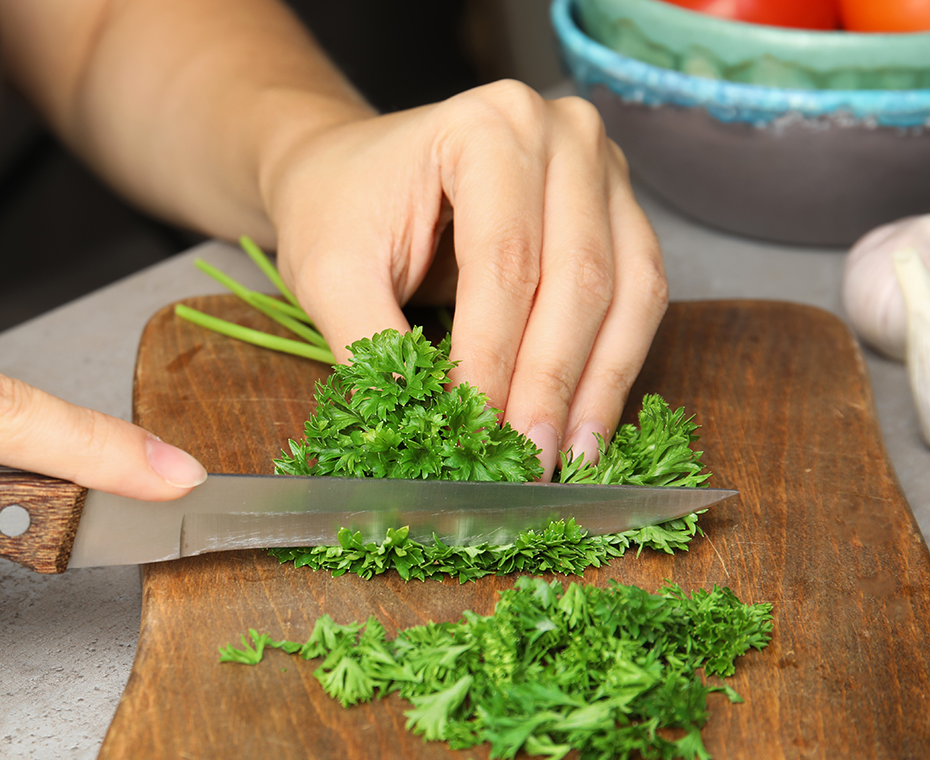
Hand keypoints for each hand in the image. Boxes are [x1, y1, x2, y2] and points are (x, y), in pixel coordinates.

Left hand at [265, 81, 667, 478]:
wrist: (348, 173)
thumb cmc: (339, 210)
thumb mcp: (330, 273)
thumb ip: (373, 346)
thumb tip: (428, 430)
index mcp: (487, 126)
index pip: (504, 259)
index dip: (495, 357)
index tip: (478, 433)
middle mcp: (564, 133)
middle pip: (578, 276)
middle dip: (550, 382)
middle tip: (526, 460)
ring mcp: (603, 168)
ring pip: (627, 292)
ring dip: (597, 386)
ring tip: (567, 459)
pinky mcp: (618, 212)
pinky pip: (639, 297)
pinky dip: (613, 367)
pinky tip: (585, 425)